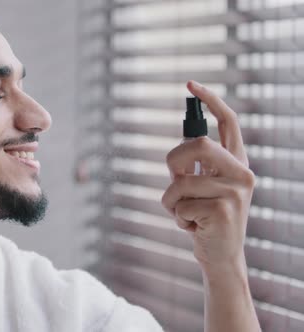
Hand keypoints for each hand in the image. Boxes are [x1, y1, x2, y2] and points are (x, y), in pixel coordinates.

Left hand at [161, 81, 255, 274]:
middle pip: (198, 145)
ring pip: (181, 182)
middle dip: (174, 162)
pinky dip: (176, 217)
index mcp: (236, 162)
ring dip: (170, 201)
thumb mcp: (200, 186)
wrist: (219, 254)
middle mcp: (242, 172)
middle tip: (174, 181)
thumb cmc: (203, 216)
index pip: (229, 122)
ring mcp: (235, 191)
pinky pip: (179, 204)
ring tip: (185, 214)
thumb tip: (181, 144)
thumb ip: (193, 166)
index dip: (210, 101)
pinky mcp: (223, 210)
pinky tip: (193, 226)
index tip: (190, 84)